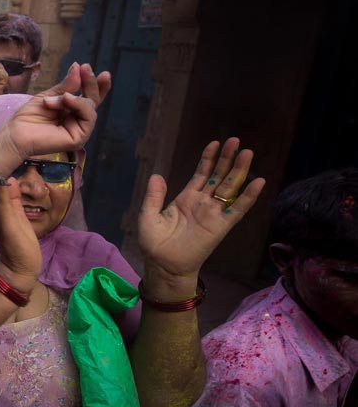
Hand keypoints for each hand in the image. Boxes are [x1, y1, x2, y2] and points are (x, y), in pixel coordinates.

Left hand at [0, 63, 110, 165]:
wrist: (16, 133)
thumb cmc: (28, 117)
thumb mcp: (49, 96)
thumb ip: (66, 85)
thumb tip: (78, 67)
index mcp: (71, 111)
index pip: (88, 98)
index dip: (95, 85)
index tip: (96, 69)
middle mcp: (77, 121)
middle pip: (92, 101)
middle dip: (91, 84)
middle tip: (86, 67)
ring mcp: (79, 131)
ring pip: (90, 107)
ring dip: (74, 97)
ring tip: (60, 96)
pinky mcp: (79, 139)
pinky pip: (88, 117)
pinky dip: (78, 104)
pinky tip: (66, 99)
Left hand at [137, 138, 265, 289]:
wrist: (163, 265)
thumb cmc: (154, 243)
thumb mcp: (148, 215)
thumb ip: (154, 196)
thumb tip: (157, 175)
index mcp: (185, 198)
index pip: (201, 174)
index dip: (208, 159)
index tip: (215, 143)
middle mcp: (202, 203)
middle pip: (219, 176)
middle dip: (227, 159)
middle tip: (235, 140)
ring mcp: (213, 213)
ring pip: (229, 188)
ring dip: (239, 171)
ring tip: (247, 153)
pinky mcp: (221, 226)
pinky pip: (238, 209)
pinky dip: (248, 196)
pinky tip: (258, 182)